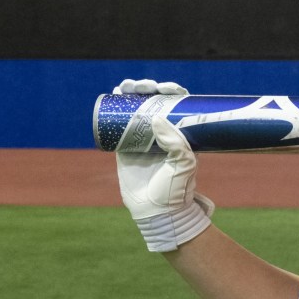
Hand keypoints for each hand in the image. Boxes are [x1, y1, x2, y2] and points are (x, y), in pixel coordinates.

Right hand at [114, 79, 212, 251]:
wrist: (157, 212)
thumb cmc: (176, 191)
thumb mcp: (184, 165)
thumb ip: (175, 143)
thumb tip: (156, 118)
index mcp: (181, 135)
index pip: (178, 106)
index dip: (172, 92)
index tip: (168, 88)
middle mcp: (163, 134)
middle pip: (155, 103)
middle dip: (149, 89)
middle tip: (145, 86)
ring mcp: (144, 140)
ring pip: (136, 110)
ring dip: (132, 93)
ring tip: (127, 86)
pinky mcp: (126, 148)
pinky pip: (119, 124)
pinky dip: (116, 108)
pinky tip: (114, 95)